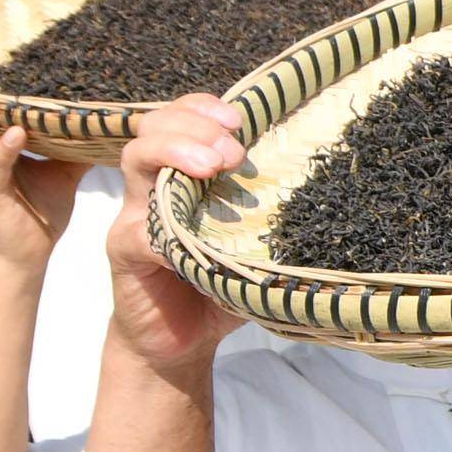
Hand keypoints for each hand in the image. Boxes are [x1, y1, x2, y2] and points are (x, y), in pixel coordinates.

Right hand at [108, 93, 248, 375]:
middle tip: (234, 150)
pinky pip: (136, 231)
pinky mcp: (124, 252)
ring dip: (175, 152)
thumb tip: (327, 198)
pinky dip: (164, 231)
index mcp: (183, 175)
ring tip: (212, 165)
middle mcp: (153, 187)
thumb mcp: (250, 246)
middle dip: (194, 125)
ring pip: (136, 159)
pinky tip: (189, 240)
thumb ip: (269, 218)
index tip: (239, 119)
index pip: (180, 118)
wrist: (178, 343)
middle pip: (153, 127)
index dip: (203, 108)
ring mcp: (134, 216)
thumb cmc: (218, 286)